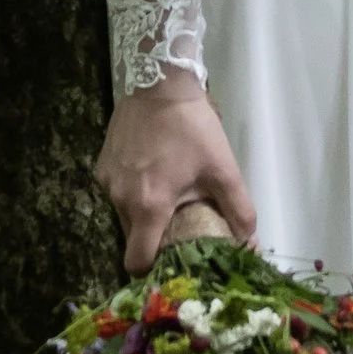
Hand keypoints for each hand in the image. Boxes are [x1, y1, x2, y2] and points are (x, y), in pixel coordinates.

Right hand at [94, 72, 256, 275]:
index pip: (137, 261)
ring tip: (168, 201)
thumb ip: (239, 212)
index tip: (169, 267)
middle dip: (152, 242)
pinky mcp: (101, 166)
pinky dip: (133, 194)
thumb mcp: (223, 170)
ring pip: (123, 216)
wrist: (159, 83)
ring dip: (143, 216)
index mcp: (148, 207)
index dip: (151, 271)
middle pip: (132, 240)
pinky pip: (116, 193)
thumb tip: (251, 245)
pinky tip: (153, 177)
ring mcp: (107, 182)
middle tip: (178, 234)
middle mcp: (120, 200)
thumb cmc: (193, 128)